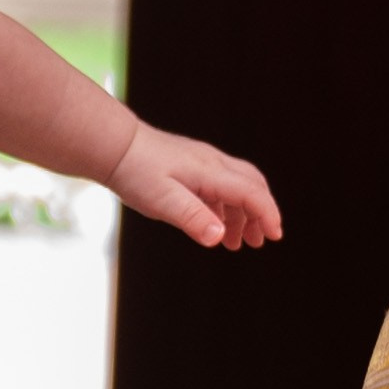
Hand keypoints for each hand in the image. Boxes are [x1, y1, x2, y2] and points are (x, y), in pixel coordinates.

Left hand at [114, 121, 280, 248]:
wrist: (113, 146)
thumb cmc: (136, 171)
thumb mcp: (163, 200)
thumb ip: (192, 218)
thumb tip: (219, 236)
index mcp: (210, 172)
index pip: (251, 193)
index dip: (267, 215)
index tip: (275, 237)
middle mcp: (211, 163)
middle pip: (251, 185)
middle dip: (260, 213)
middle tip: (261, 240)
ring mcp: (201, 162)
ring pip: (235, 186)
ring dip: (241, 214)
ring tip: (236, 242)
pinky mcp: (189, 165)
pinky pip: (218, 185)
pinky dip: (224, 207)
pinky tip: (214, 224)